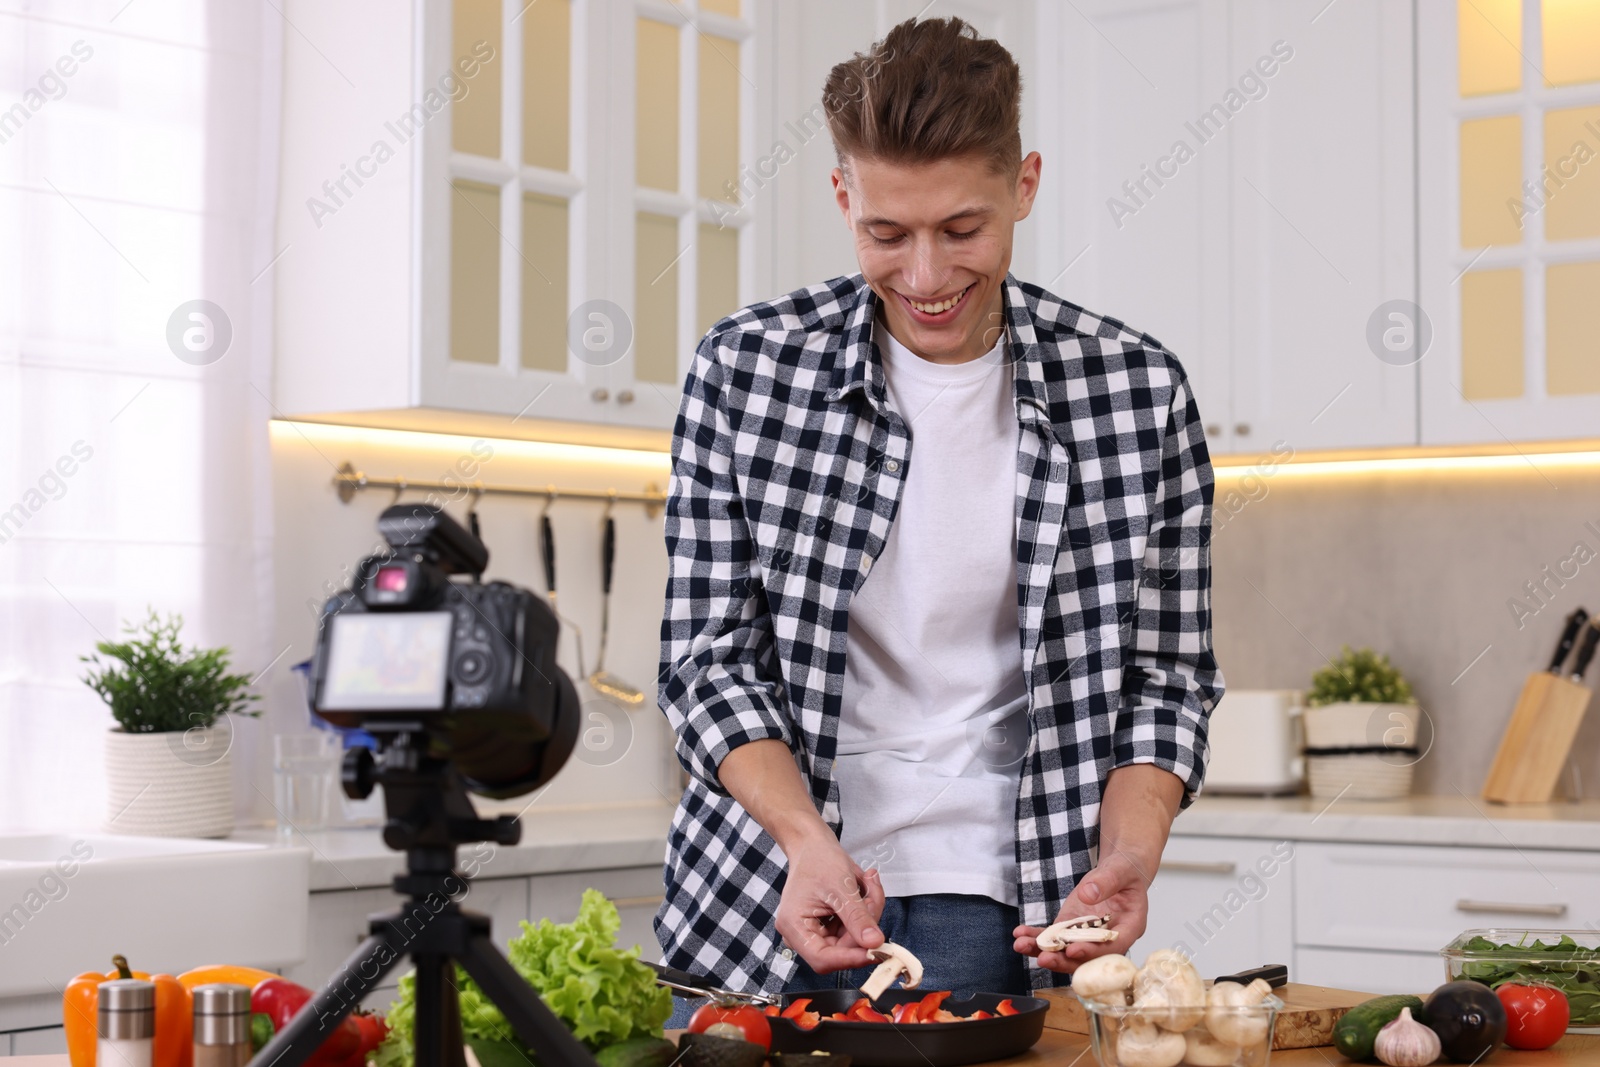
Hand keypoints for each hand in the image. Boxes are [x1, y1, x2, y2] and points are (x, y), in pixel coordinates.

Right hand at [775, 834, 885, 973]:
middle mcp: (800, 934)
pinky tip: (865, 888)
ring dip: (867, 915)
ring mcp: (814, 930)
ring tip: (869, 884)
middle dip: (864, 927)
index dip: (851, 959)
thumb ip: (858, 917)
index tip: (878, 949)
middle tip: (876, 897)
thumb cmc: (819, 858)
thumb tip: (875, 944)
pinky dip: (864, 912)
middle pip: (840, 950)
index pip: (823, 959)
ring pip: (850, 940)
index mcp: (794, 926)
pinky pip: (851, 929)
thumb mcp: (841, 887)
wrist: (812, 843)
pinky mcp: (827, 925)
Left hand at [1013, 848, 1152, 973]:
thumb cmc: (1126, 871)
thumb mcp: (1122, 869)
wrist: (1118, 870)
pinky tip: (1020, 934)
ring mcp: (1087, 934)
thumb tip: (1087, 894)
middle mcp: (1107, 937)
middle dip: (1063, 959)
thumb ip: (1107, 881)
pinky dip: (1037, 937)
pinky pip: (1054, 936)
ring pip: (1065, 949)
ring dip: (1043, 950)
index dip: (1092, 952)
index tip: (1072, 950)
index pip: (1112, 947)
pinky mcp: (1071, 926)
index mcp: (1129, 927)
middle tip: (1043, 957)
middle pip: (1086, 957)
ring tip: (1021, 945)